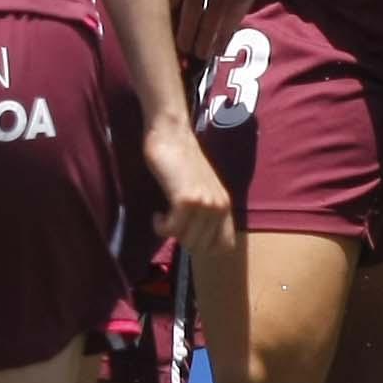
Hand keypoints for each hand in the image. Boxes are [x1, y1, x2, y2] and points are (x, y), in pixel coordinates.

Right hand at [139, 112, 232, 254]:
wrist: (172, 135)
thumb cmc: (181, 160)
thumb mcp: (202, 188)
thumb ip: (206, 210)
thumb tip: (195, 240)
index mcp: (225, 205)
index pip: (225, 245)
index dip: (204, 247)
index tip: (186, 235)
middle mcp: (219, 206)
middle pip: (201, 247)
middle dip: (182, 240)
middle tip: (171, 223)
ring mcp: (204, 204)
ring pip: (186, 241)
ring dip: (170, 233)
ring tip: (164, 217)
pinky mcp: (185, 200)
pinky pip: (171, 230)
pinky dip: (160, 227)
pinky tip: (157, 214)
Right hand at [168, 0, 260, 58]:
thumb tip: (161, 14)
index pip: (190, 3)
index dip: (185, 24)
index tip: (177, 44)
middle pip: (207, 11)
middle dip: (199, 33)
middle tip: (193, 57)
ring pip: (222, 13)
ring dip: (214, 33)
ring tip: (205, 55)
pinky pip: (239, 7)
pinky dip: (231, 24)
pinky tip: (222, 41)